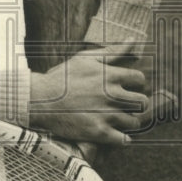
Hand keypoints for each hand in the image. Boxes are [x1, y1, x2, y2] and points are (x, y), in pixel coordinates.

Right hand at [29, 52, 148, 145]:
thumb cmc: (62, 77)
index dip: (135, 83)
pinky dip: (122, 138)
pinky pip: (123, 140)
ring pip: (134, 122)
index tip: (127, 87)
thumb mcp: (86, 59)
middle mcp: (112, 95)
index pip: (139, 79)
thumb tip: (132, 40)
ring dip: (129, 121)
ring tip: (119, 119)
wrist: (39, 99)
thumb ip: (112, 51)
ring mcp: (106, 115)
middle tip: (126, 105)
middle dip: (137, 103)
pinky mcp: (98, 132)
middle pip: (142, 102)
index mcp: (110, 76)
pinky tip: (116, 134)